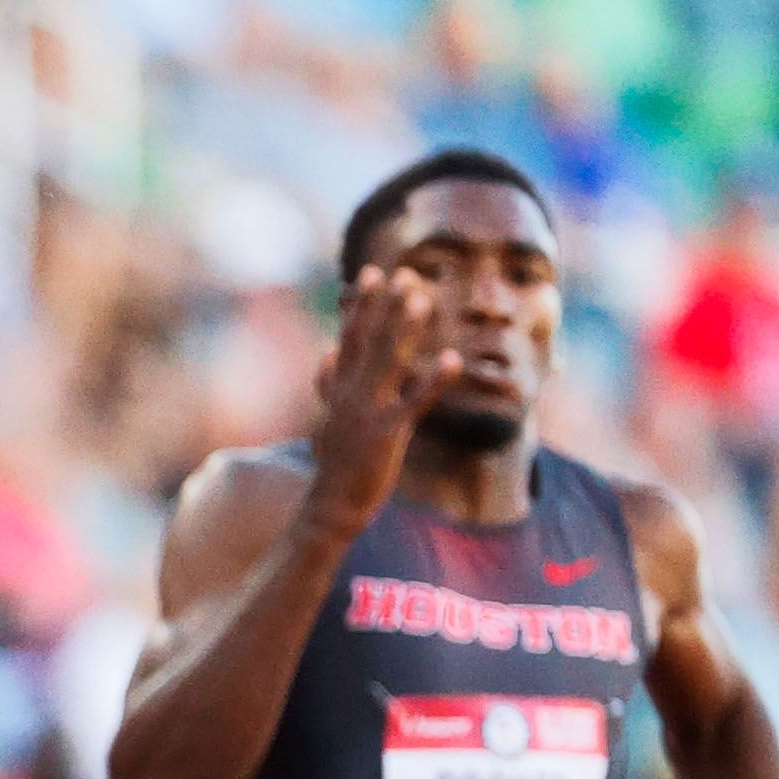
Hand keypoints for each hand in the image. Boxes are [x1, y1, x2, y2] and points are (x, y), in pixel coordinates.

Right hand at [303, 264, 446, 533]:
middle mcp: (349, 394)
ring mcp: (366, 411)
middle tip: (399, 271)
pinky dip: (435, 379)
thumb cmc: (335, 465)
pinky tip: (453, 359)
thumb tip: (325, 352)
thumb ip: (329, 383)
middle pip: (367, 340)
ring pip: (387, 361)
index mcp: (337, 389)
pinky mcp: (387, 432)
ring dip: (404, 328)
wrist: (330, 507)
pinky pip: (415, 400)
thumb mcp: (327, 418)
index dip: (361, 304)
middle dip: (383, 304)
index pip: (348, 337)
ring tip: (421, 298)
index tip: (371, 273)